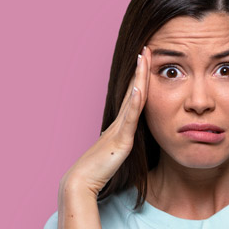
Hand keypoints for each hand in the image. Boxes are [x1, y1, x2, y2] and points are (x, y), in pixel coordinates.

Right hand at [62, 46, 152, 195]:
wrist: (82, 180)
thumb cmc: (97, 170)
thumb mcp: (113, 153)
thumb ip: (120, 143)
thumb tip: (124, 139)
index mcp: (119, 125)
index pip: (133, 96)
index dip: (140, 78)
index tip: (146, 60)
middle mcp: (119, 122)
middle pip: (133, 90)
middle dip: (141, 69)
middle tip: (147, 48)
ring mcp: (119, 129)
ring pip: (133, 99)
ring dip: (139, 77)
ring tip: (144, 58)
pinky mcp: (121, 140)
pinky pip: (129, 119)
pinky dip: (134, 103)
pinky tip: (138, 88)